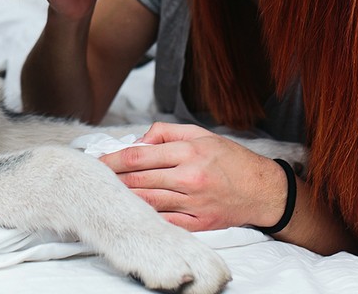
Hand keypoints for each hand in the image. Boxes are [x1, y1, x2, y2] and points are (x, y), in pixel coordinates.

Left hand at [99, 122, 287, 231]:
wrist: (262, 190)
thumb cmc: (230, 159)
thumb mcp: (200, 134)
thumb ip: (166, 132)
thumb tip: (137, 140)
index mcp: (189, 152)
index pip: (139, 155)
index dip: (113, 159)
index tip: (99, 161)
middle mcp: (189, 178)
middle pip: (138, 180)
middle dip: (113, 179)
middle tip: (96, 178)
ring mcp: (193, 204)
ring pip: (147, 202)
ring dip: (124, 199)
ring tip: (108, 194)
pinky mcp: (198, 224)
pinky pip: (164, 221)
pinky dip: (146, 216)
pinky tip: (132, 211)